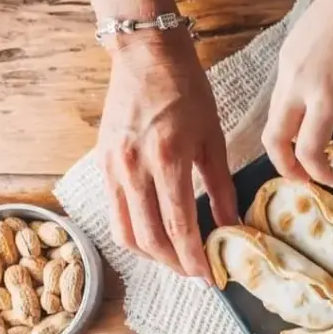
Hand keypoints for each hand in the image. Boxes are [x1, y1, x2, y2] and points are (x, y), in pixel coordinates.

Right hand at [96, 33, 237, 278]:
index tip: (208, 277)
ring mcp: (112, 167)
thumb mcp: (213, 139)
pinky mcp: (102, 164)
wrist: (145, 56)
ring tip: (176, 260)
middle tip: (195, 274)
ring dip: (151, 255)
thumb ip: (221, 187)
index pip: (177, 225)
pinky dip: (135, 233)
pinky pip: (115, 212)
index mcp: (166, 159)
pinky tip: (156, 236)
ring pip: (124, 232)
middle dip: (173, 264)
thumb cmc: (186, 92)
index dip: (192, 257)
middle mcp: (133, 167)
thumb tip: (231, 225)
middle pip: (148, 238)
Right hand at [263, 0, 332, 186]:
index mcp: (324, 97)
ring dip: (286, 141)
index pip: (308, 151)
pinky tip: (310, 116)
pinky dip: (290, 115)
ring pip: (274, 117)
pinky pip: (280, 95)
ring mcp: (286, 69)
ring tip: (307, 151)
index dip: (319, 173)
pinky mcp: (285, 56)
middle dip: (286, 166)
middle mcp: (297, 86)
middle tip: (305, 178)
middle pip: (274, 140)